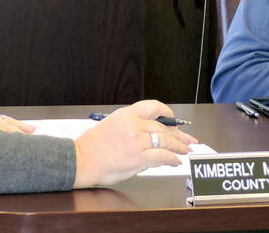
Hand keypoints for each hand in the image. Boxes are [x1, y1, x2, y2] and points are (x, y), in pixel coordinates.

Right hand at [73, 100, 196, 187]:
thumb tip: (150, 133)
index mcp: (127, 114)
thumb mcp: (112, 124)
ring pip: (166, 140)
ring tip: (186, 149)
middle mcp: (134, 124)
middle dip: (178, 134)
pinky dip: (172, 159)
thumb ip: (132, 125)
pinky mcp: (139, 158)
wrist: (81, 160)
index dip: (167, 112)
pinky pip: (162, 156)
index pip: (154, 107)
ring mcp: (138, 141)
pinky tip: (175, 161)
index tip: (173, 118)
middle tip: (188, 139)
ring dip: (179, 146)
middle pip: (163, 126)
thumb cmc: (92, 146)